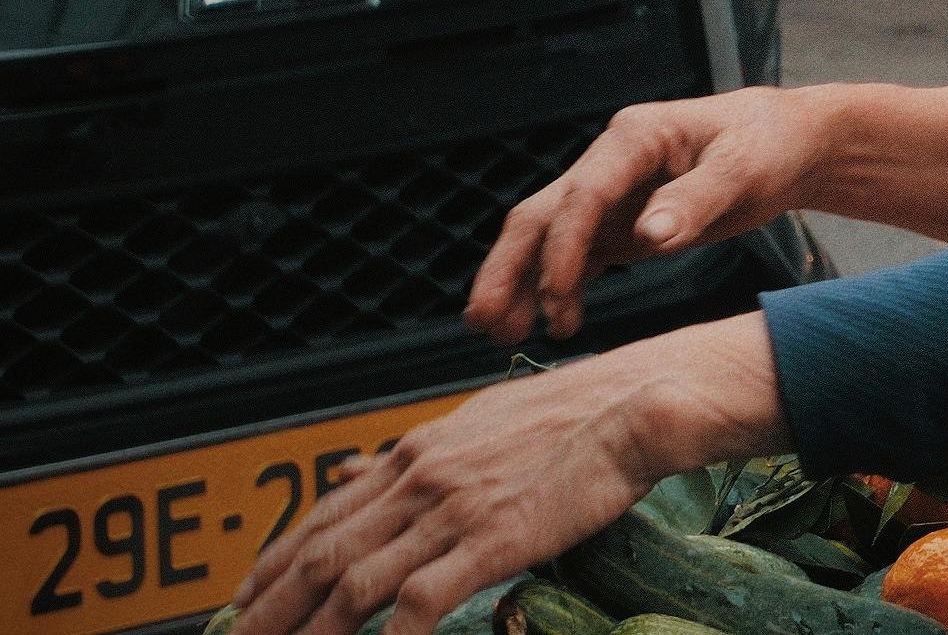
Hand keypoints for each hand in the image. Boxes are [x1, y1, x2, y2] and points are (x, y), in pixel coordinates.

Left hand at [230, 317, 783, 634]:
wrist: (635, 405)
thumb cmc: (572, 413)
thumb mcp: (479, 421)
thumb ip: (417, 454)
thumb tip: (356, 468)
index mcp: (417, 451)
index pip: (324, 515)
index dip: (274, 562)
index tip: (241, 598)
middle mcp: (420, 478)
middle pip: (321, 555)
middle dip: (267, 610)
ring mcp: (452, 511)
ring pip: (354, 583)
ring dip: (309, 633)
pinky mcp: (491, 540)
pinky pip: (420, 603)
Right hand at [465, 88, 823, 343]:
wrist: (790, 144)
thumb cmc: (769, 143)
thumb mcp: (745, 167)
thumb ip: (697, 199)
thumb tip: (649, 237)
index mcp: (633, 138)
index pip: (582, 194)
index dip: (563, 247)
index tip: (556, 296)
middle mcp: (611, 163)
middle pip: (543, 214)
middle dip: (509, 265)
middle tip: (484, 319)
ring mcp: (613, 195)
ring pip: (550, 239)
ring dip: (523, 283)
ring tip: (501, 334)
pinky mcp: (624, 223)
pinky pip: (579, 256)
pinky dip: (557, 288)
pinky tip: (548, 323)